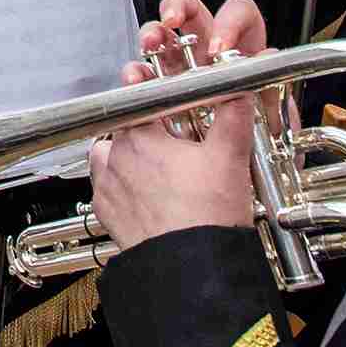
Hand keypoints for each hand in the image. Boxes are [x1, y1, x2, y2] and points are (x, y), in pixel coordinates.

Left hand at [84, 0, 268, 252]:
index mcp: (141, 137)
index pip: (136, 98)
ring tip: (155, 169)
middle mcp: (115, 157)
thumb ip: (233, 117)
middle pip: (123, 129)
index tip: (145, 80)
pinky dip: (121, 188)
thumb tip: (239, 92)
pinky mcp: (106, 213)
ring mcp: (107, 186)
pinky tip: (145, 196)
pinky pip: (107, 190)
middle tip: (168, 141)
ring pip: (108, 158)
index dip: (144, 88)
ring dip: (125, 157)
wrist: (192, 266)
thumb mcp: (229, 158)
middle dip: (142, 130)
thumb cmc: (208, 214)